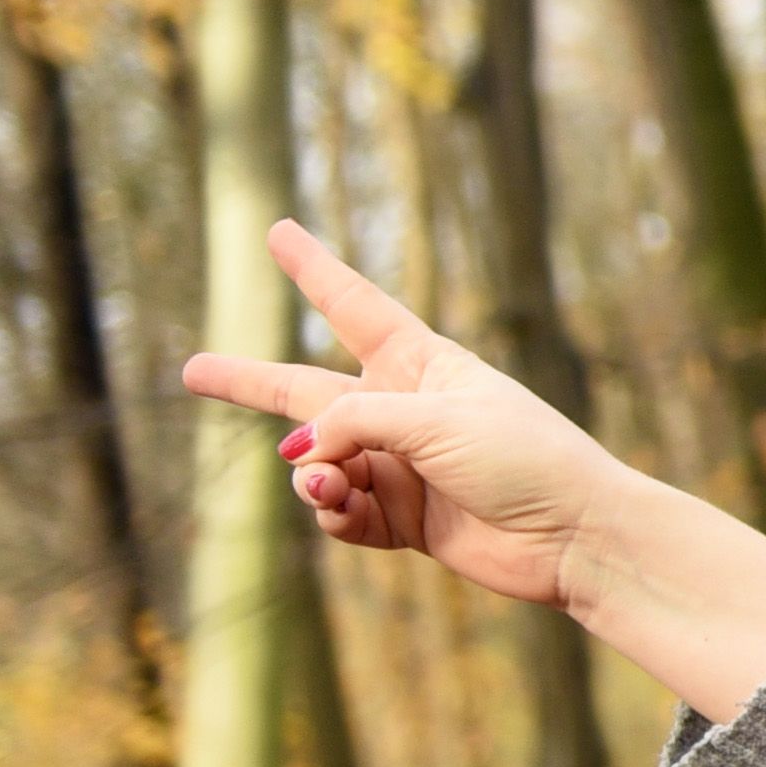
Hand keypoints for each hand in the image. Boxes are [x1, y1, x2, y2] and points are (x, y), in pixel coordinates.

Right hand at [181, 223, 765, 717]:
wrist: (575, 534)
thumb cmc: (523, 457)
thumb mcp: (434, 418)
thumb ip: (354, 422)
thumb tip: (301, 456)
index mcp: (423, 365)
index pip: (355, 306)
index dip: (315, 270)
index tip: (279, 232)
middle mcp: (404, 412)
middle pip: (307, 392)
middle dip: (250, 383)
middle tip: (191, 369)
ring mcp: (401, 467)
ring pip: (318, 465)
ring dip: (312, 477)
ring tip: (326, 485)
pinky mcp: (403, 520)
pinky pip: (341, 515)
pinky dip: (335, 515)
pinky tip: (344, 511)